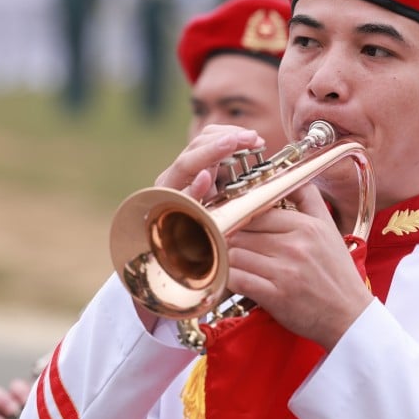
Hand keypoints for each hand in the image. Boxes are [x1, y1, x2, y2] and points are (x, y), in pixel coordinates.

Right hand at [132, 125, 264, 331]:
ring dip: (210, 152)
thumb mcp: (221, 210)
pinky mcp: (161, 216)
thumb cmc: (205, 246)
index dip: (229, 136)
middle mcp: (175, 182)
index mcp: (192, 176)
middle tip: (249, 138)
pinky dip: (192, 187)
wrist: (173, 282)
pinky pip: (176, 197)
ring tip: (233, 145)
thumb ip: (230, 185)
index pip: (206, 142)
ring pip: (185, 165)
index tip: (255, 138)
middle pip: (195, 147)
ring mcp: (166, 197)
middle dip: (223, 139)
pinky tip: (206, 179)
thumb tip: (257, 154)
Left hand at [226, 182, 373, 350]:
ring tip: (229, 264)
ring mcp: (285, 270)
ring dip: (228, 260)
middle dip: (232, 239)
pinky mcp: (275, 295)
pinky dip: (228, 279)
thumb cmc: (337, 274)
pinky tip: (230, 280)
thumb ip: (309, 199)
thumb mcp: (329, 230)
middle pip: (243, 232)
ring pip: (236, 253)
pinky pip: (238, 278)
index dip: (242, 218)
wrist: (350, 316)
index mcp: (307, 226)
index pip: (258, 211)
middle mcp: (295, 245)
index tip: (235, 225)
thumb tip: (291, 175)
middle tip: (226, 245)